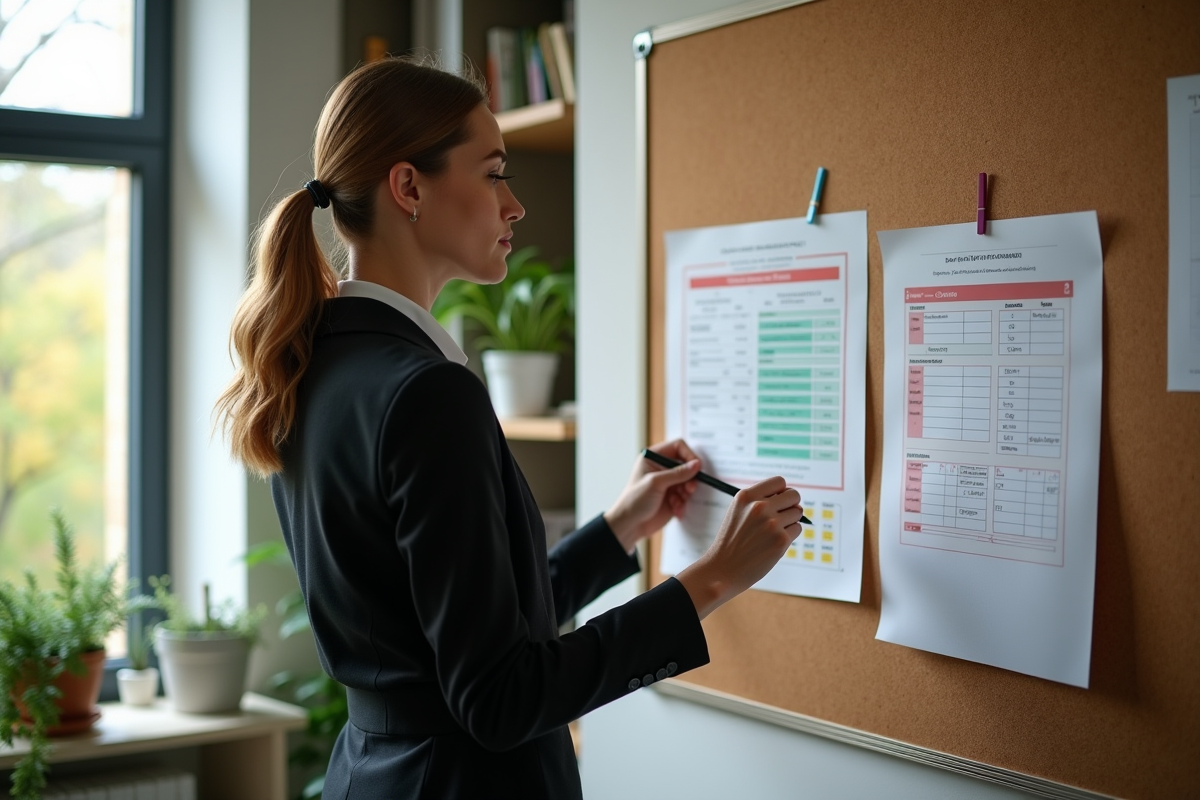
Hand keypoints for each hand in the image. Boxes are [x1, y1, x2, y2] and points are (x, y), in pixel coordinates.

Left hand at [603, 439, 702, 552]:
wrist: (630, 525)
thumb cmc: (635, 500)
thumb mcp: (656, 483)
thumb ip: (678, 473)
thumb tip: (697, 464)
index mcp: (654, 458)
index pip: (678, 447)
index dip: (689, 455)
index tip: (697, 468)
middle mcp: (662, 468)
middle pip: (687, 465)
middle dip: (690, 478)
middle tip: (689, 489)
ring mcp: (668, 483)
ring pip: (689, 482)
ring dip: (686, 493)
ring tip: (678, 502)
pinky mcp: (673, 497)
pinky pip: (686, 496)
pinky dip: (684, 503)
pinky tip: (675, 510)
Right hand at [676, 476, 802, 619]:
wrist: (722, 569)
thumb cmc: (732, 541)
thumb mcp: (737, 512)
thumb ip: (760, 501)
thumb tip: (792, 499)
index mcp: (746, 496)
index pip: (779, 481)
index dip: (781, 492)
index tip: (777, 502)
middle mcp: (759, 506)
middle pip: (793, 495)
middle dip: (791, 505)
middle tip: (781, 517)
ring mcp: (771, 523)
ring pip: (797, 513)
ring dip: (790, 521)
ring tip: (773, 533)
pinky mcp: (781, 540)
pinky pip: (797, 529)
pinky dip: (789, 536)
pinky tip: (773, 543)